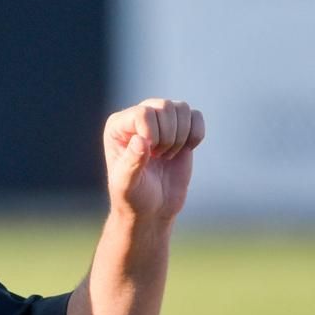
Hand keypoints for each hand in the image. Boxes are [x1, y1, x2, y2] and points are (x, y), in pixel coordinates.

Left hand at [103, 98, 205, 220]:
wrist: (153, 208)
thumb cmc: (133, 197)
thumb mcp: (127, 184)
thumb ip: (132, 163)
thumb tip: (140, 140)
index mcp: (117, 126)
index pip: (143, 113)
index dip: (153, 134)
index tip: (150, 156)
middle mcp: (138, 117)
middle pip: (165, 106)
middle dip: (168, 136)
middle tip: (159, 157)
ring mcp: (160, 120)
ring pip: (182, 108)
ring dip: (181, 136)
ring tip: (167, 155)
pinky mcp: (181, 128)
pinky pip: (196, 116)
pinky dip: (196, 134)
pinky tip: (185, 150)